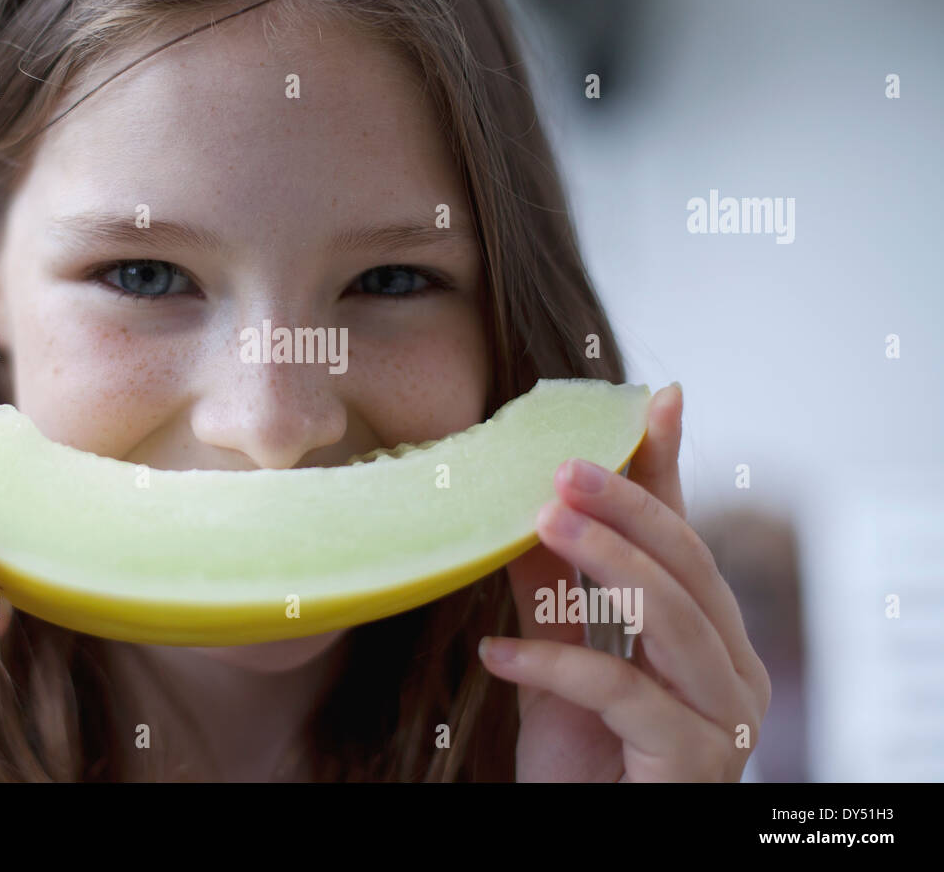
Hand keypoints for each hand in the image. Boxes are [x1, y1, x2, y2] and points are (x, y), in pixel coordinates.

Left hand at [482, 383, 770, 780]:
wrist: (585, 846)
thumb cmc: (583, 768)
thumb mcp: (558, 668)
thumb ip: (553, 594)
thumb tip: (526, 511)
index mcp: (711, 641)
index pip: (687, 540)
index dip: (668, 471)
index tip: (654, 400)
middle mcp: (733, 672)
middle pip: (687, 565)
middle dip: (625, 506)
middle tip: (561, 466)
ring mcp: (724, 719)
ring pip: (672, 617)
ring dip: (603, 562)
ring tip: (539, 521)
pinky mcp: (693, 763)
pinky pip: (623, 694)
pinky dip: (554, 666)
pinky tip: (495, 651)